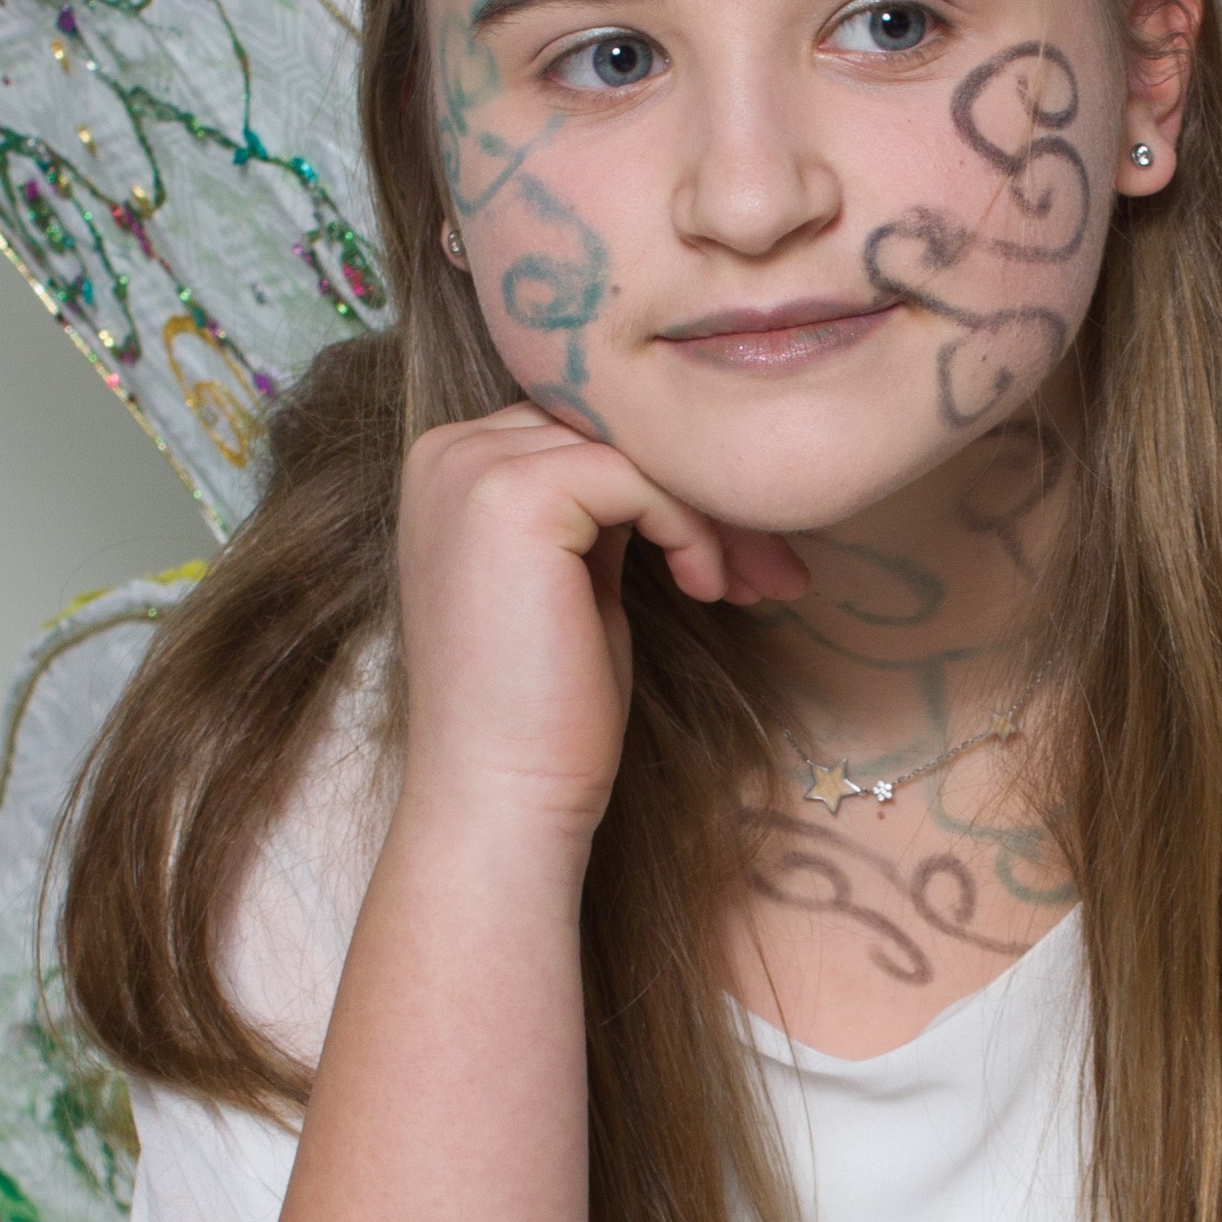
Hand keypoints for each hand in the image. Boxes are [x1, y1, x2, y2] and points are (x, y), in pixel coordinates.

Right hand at [394, 403, 805, 844]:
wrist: (505, 796)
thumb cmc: (550, 708)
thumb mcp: (579, 578)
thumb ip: (603, 507)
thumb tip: (683, 457)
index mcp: (452, 465)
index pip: (589, 426)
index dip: (674, 478)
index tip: (741, 553)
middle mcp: (448, 450)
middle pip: (615, 425)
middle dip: (706, 490)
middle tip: (773, 569)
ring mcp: (472, 467)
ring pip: (638, 445)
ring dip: (712, 511)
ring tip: (751, 585)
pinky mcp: (513, 496)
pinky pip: (641, 475)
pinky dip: (692, 529)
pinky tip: (706, 592)